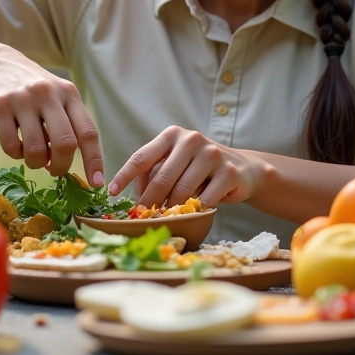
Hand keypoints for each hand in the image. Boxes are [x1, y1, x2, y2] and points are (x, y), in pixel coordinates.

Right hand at [0, 46, 103, 185]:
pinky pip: (11, 146)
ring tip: (33, 156)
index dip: (94, 160)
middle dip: (62, 167)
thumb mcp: (57, 96)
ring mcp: (23, 99)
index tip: (96, 183)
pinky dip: (15, 154)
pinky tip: (16, 143)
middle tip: (55, 170)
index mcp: (69, 93)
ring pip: (36, 150)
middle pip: (65, 144)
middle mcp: (48, 94)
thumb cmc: (33, 90)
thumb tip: (73, 165)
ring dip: (36, 163)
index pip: (88, 132)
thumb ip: (68, 124)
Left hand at [107, 126, 265, 208]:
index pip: (142, 157)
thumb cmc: (200, 169)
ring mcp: (212, 154)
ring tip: (167, 219)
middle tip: (141, 218)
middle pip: (161, 178)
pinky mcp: (228, 172)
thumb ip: (154, 174)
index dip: (124, 176)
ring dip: (172, 209)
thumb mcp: (175, 164)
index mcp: (172, 135)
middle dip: (149, 202)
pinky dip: (195, 211)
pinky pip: (204, 199)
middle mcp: (191, 139)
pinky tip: (193, 214)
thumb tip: (133, 198)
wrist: (243, 170)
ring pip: (182, 191)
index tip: (112, 193)